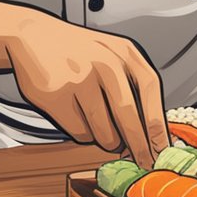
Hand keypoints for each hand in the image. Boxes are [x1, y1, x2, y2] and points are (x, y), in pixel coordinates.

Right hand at [6, 13, 168, 167]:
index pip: (151, 92)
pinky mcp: (58, 97)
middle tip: (144, 160)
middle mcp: (106, 64)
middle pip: (130, 118)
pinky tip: (80, 117)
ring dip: (108, 141)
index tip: (162, 147)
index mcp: (125, 53)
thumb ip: (133, 85)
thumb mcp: (114, 55)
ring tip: (102, 128)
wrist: (35, 35)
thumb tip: (150, 132)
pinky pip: (81, 133)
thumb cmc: (80, 52)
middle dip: (139, 147)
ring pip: (105, 132)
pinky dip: (85, 135)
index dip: (158, 124)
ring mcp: (80, 80)